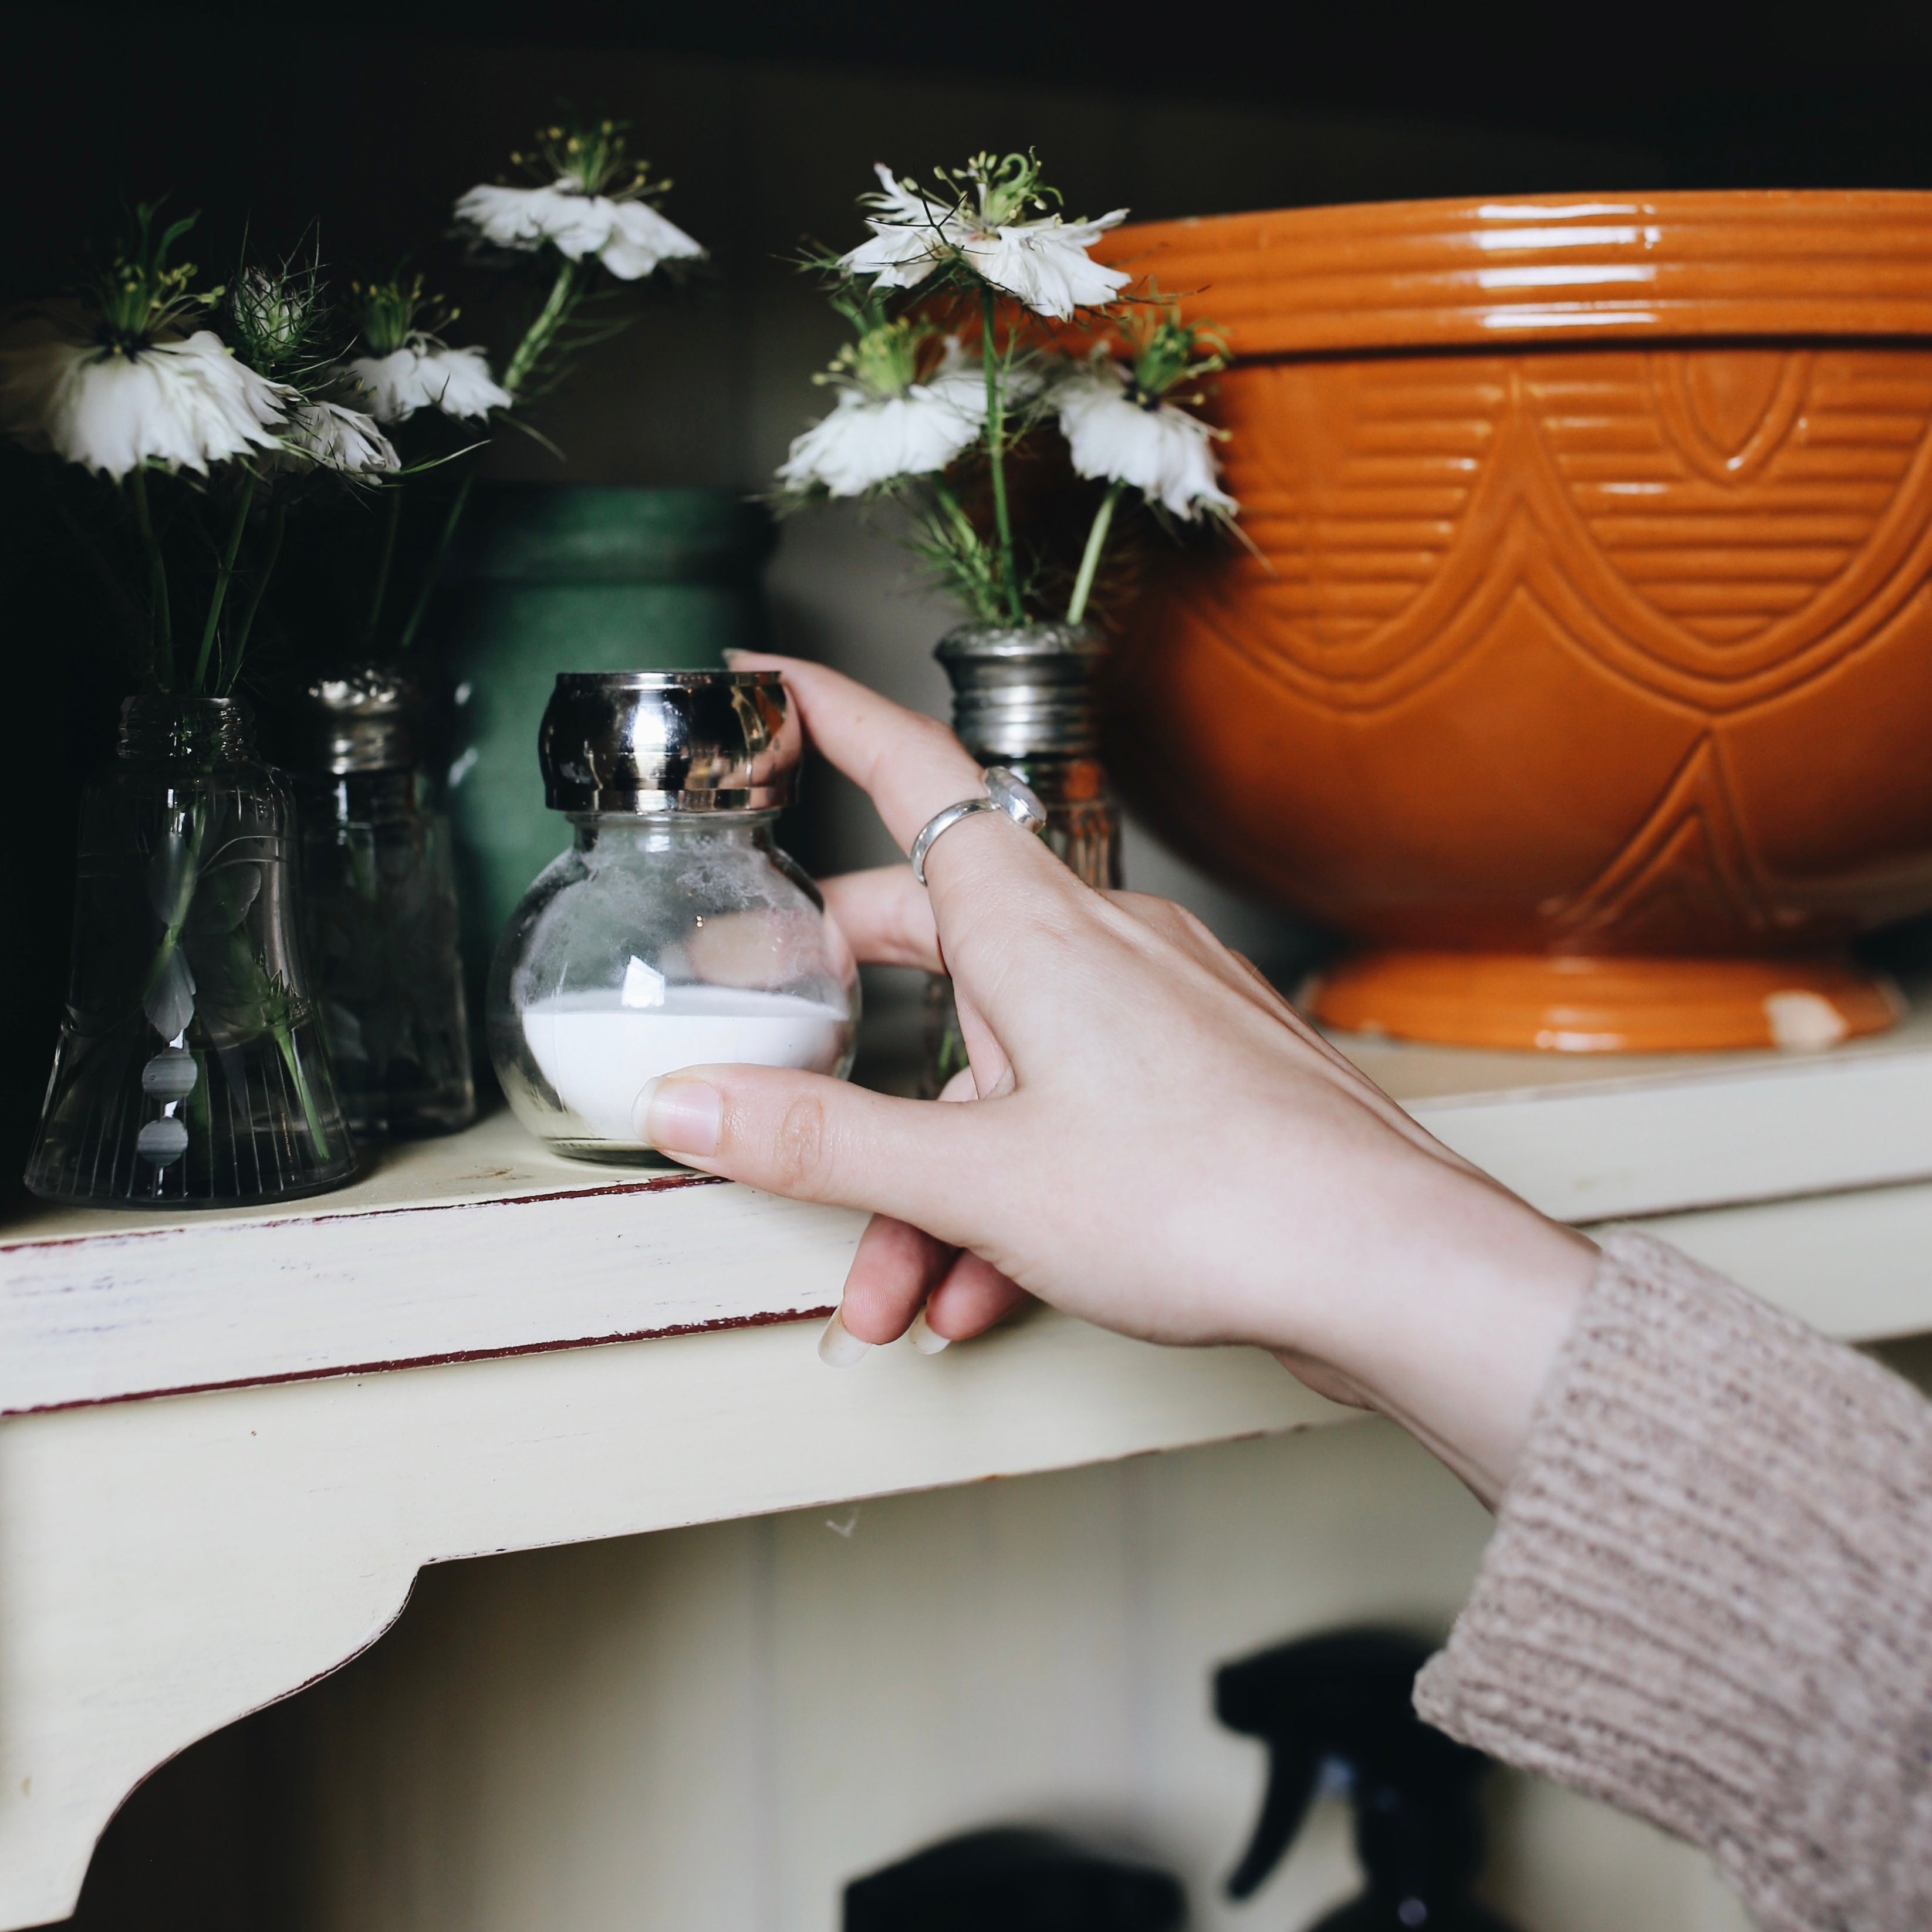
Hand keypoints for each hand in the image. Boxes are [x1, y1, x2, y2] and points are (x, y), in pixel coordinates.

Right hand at [638, 656, 1596, 1504]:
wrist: (1388, 1270)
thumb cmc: (1218, 1200)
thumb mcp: (978, 1178)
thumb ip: (822, 1142)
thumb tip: (695, 1107)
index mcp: (1035, 923)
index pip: (911, 770)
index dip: (827, 716)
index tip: (766, 679)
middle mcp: (1097, 944)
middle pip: (927, 942)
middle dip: (841, 1044)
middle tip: (777, 1082)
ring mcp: (1151, 1011)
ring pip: (995, 1065)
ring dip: (928, 1175)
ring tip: (896, 1281)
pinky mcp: (1191, 1080)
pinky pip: (1064, 1115)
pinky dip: (1007, 1193)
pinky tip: (983, 1286)